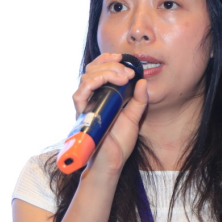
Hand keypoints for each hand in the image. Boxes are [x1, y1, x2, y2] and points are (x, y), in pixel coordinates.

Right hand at [72, 53, 148, 176]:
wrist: (112, 163)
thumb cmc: (118, 144)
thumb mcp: (134, 118)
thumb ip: (139, 100)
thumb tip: (143, 81)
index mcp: (102, 96)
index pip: (98, 69)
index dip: (108, 60)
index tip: (123, 59)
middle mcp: (91, 99)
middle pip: (92, 70)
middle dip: (111, 65)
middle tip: (128, 72)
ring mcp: (86, 106)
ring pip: (86, 78)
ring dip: (105, 72)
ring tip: (122, 77)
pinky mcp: (82, 116)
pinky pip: (79, 94)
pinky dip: (91, 83)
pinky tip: (104, 81)